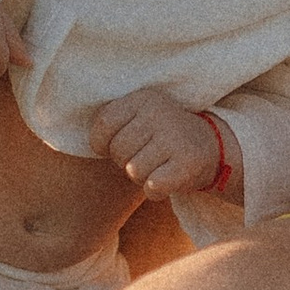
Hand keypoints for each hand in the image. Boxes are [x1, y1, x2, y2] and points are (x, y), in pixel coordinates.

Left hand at [88, 87, 233, 198]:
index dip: (101, 144)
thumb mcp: (141, 116)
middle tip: (146, 157)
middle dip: (125, 161)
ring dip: (142, 176)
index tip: (111, 148)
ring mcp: (174, 138)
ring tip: (159, 165)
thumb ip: (113, 122)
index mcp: (143, 98)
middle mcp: (159, 114)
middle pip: (117, 152)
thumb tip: (76, 133)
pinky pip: (152, 187)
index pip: (103, 124)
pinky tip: (168, 179)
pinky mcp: (187, 164)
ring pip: (133, 171)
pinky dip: (156, 190)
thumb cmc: (163, 135)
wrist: (213, 146)